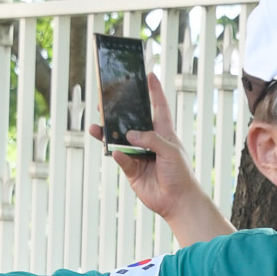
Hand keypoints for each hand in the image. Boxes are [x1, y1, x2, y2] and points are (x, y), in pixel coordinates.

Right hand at [96, 75, 232, 247]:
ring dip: (108, 133)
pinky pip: (120, 158)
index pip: (159, 107)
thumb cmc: (181, 174)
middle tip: (104, 101)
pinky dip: (117, 155)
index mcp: (164, 133)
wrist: (177, 201)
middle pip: (131, 122)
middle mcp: (150, 141)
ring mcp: (139, 155)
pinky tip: (114, 151)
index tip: (149, 75)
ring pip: (120, 140)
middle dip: (119, 111)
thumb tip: (129, 134)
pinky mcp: (132, 169)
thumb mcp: (170, 151)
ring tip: (96, 126)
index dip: (154, 91)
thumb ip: (151, 140)